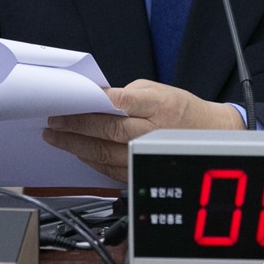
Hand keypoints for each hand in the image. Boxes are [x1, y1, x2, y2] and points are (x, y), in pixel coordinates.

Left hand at [43, 79, 243, 182]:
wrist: (210, 137)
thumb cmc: (184, 111)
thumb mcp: (161, 90)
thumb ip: (130, 94)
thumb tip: (99, 99)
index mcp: (160, 107)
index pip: (121, 103)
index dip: (93, 103)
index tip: (70, 100)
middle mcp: (154, 133)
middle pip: (108, 130)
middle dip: (76, 125)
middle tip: (54, 120)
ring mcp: (147, 157)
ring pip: (105, 153)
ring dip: (76, 145)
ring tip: (56, 137)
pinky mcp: (142, 173)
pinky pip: (110, 169)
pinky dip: (90, 160)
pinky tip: (78, 151)